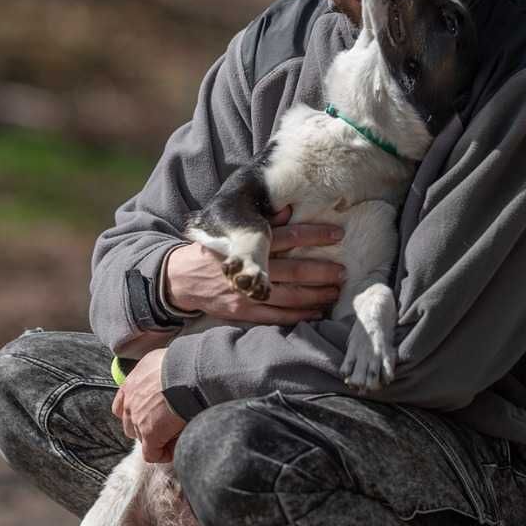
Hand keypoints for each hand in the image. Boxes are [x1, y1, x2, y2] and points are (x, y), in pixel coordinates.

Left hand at [111, 348, 185, 461]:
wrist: (186, 373)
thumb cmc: (180, 362)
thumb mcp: (160, 359)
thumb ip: (156, 369)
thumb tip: (168, 373)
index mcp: (131, 383)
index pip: (122, 405)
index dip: (136, 412)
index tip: (153, 413)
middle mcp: (130, 402)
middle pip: (131, 424)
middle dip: (146, 426)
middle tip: (168, 423)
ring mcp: (138, 420)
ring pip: (142, 438)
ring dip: (157, 438)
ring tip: (176, 434)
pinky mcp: (150, 435)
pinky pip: (153, 454)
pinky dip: (164, 454)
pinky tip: (179, 446)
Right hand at [165, 207, 345, 323]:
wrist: (182, 278)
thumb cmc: (214, 251)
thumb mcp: (232, 230)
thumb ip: (261, 222)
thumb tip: (288, 209)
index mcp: (248, 245)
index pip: (287, 237)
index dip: (314, 235)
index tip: (337, 233)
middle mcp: (249, 269)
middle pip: (294, 270)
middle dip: (322, 271)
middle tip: (343, 271)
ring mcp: (246, 293)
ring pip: (289, 296)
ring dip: (316, 295)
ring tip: (335, 292)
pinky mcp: (243, 312)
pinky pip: (277, 316)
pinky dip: (299, 315)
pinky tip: (317, 311)